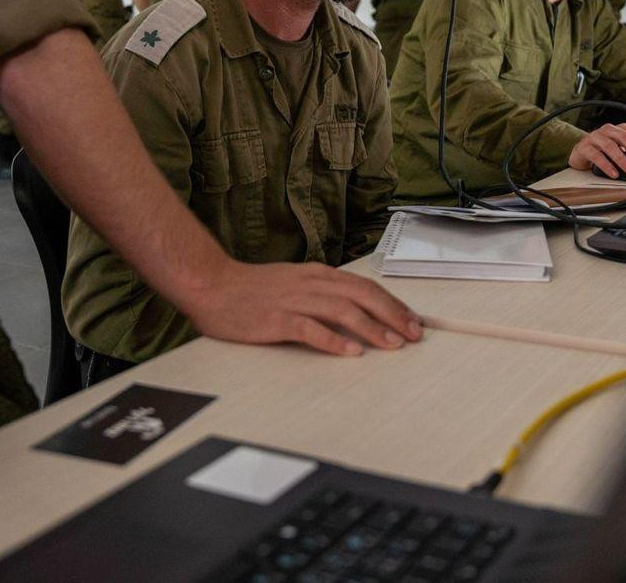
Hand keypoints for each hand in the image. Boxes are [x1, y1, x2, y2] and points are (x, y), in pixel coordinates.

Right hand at [181, 260, 423, 356]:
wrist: (211, 284)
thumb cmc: (251, 289)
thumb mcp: (294, 283)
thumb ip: (322, 294)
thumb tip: (355, 311)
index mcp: (318, 275)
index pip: (365, 286)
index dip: (392, 303)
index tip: (413, 320)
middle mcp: (311, 284)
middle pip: (362, 295)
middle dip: (393, 314)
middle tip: (414, 334)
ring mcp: (294, 300)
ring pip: (343, 310)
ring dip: (372, 328)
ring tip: (393, 344)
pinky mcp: (276, 318)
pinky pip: (310, 329)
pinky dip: (333, 340)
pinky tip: (351, 352)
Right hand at [567, 122, 625, 177]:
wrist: (581, 152)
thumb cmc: (605, 151)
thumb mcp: (623, 151)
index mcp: (623, 129)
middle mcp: (610, 130)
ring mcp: (596, 137)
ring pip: (611, 145)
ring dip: (622, 159)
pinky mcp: (585, 147)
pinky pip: (596, 155)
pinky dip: (606, 165)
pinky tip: (613, 173)